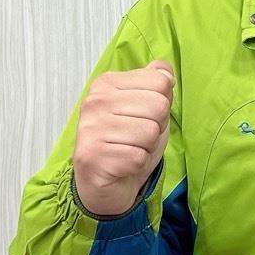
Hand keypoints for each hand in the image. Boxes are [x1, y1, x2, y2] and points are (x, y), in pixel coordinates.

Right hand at [72, 59, 174, 216]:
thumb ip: (156, 83)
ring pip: (150, 132)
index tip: (143, 116)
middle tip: (137, 137)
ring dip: (147, 147)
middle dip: (156, 126)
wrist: (107, 185)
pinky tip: (123, 165)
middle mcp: (94, 102)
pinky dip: (138, 164)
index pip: (161, 82)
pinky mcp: (92, 157)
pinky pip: (138, 157)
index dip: (162, 104)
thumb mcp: (148, 107)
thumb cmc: (128, 143)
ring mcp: (90, 129)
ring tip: (130, 150)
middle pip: (159, 106)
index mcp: (107, 83)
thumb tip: (164, 69)